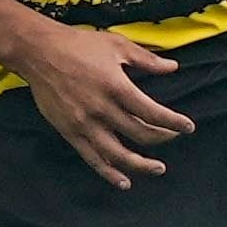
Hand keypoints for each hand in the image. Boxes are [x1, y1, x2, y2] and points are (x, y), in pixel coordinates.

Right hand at [17, 23, 195, 189]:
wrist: (38, 51)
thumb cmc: (78, 44)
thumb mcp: (117, 45)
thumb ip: (147, 60)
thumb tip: (173, 67)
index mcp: (116, 87)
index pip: (152, 112)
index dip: (174, 122)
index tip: (188, 127)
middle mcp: (101, 109)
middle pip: (139, 134)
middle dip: (162, 138)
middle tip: (173, 137)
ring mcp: (84, 123)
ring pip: (117, 154)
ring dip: (140, 165)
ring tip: (157, 168)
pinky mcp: (69, 132)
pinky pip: (92, 158)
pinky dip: (108, 173)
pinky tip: (124, 182)